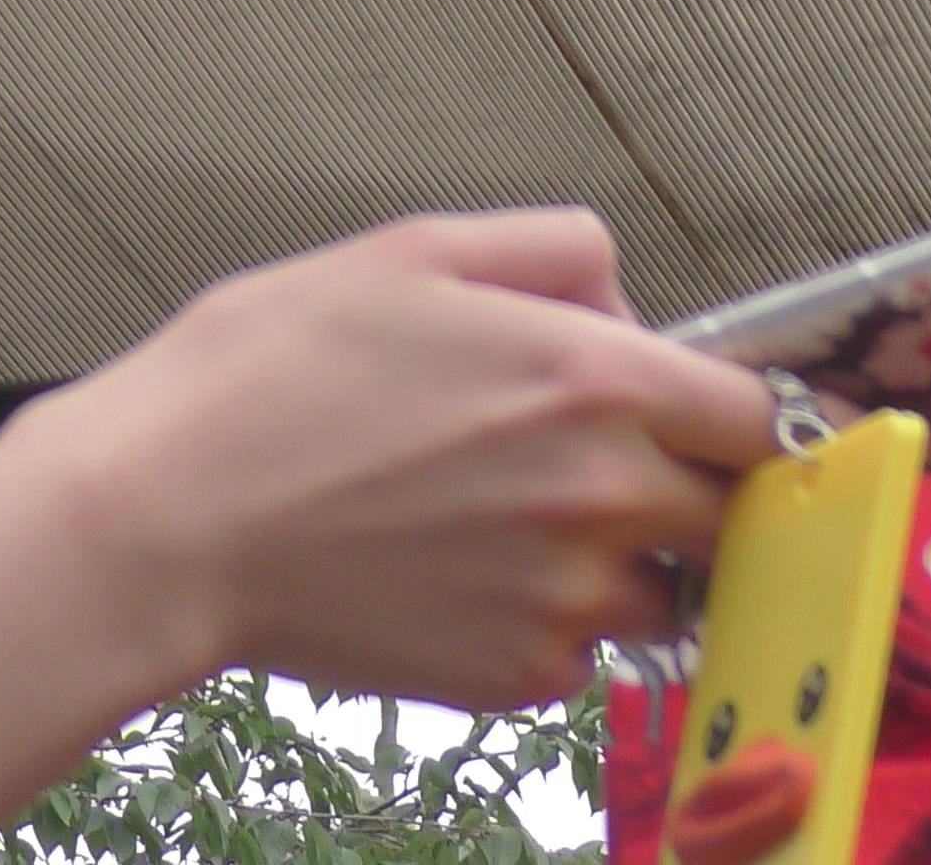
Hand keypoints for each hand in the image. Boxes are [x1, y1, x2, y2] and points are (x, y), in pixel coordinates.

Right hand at [25, 208, 771, 707]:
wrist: (174, 516)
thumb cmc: (279, 368)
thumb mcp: (420, 250)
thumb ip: (554, 253)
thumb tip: (625, 306)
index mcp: (591, 378)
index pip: (757, 417)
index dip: (738, 411)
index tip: (707, 410)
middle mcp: (600, 497)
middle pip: (729, 514)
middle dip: (690, 485)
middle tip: (601, 457)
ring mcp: (562, 601)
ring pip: (659, 588)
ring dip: (621, 557)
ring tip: (507, 512)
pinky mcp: (514, 679)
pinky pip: (578, 648)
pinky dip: (546, 615)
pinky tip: (458, 565)